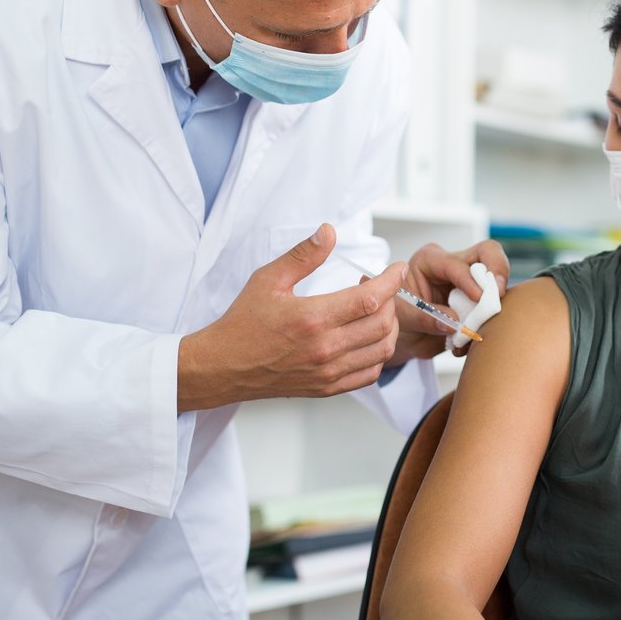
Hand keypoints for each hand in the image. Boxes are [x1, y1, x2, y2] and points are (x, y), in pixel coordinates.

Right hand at [178, 224, 404, 409]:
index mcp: (312, 318)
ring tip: (375, 310)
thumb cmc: (243, 322)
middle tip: (377, 287)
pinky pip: (369, 373)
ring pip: (382, 350)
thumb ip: (303, 255)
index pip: (369, 298)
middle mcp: (324, 349)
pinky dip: (378, 354)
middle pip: (382, 324)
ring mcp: (328, 372)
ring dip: (389, 327)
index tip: (396, 268)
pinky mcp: (327, 388)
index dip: (390, 280)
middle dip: (390, 300)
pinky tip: (367, 337)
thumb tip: (328, 231)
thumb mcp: (268, 279)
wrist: (224, 366)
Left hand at [389, 239, 510, 363]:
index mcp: (430, 260)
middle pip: (486, 251)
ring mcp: (469, 279)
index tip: (479, 297)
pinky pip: (495, 301)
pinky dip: (492, 318)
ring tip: (485, 322)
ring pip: (497, 272)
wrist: (407, 336)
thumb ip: (426, 318)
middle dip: (497, 270)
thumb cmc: (399, 317)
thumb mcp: (404, 317)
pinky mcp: (480, 297)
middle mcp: (453, 264)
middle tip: (498, 294)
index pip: (456, 264)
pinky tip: (473, 338)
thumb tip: (455, 324)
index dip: (469, 280)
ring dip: (497, 298)